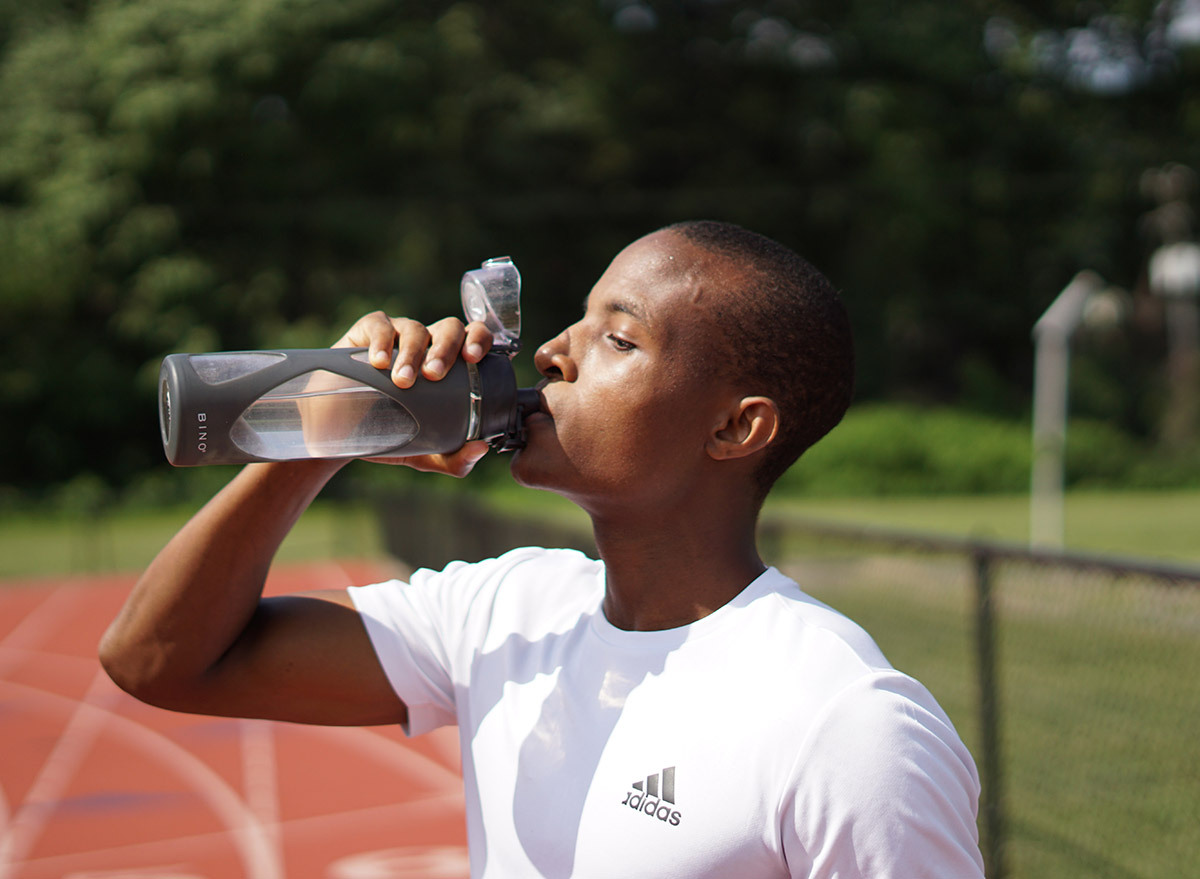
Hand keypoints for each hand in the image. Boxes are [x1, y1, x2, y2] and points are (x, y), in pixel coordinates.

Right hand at [333, 311, 494, 475]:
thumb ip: (456, 459)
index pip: (475, 338)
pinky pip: (380, 325)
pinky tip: (378, 361)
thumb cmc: (394, 434)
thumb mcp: (427, 452)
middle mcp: (430, 344)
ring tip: (402, 380)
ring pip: (416, 329)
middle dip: (446, 349)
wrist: (345, 432)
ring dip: (413, 353)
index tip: (473, 358)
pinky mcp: (368, 332)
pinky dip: (382, 341)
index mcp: (452, 364)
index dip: (480, 339)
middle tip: (434, 375)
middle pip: (450, 328)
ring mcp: (400, 335)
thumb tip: (480, 449)